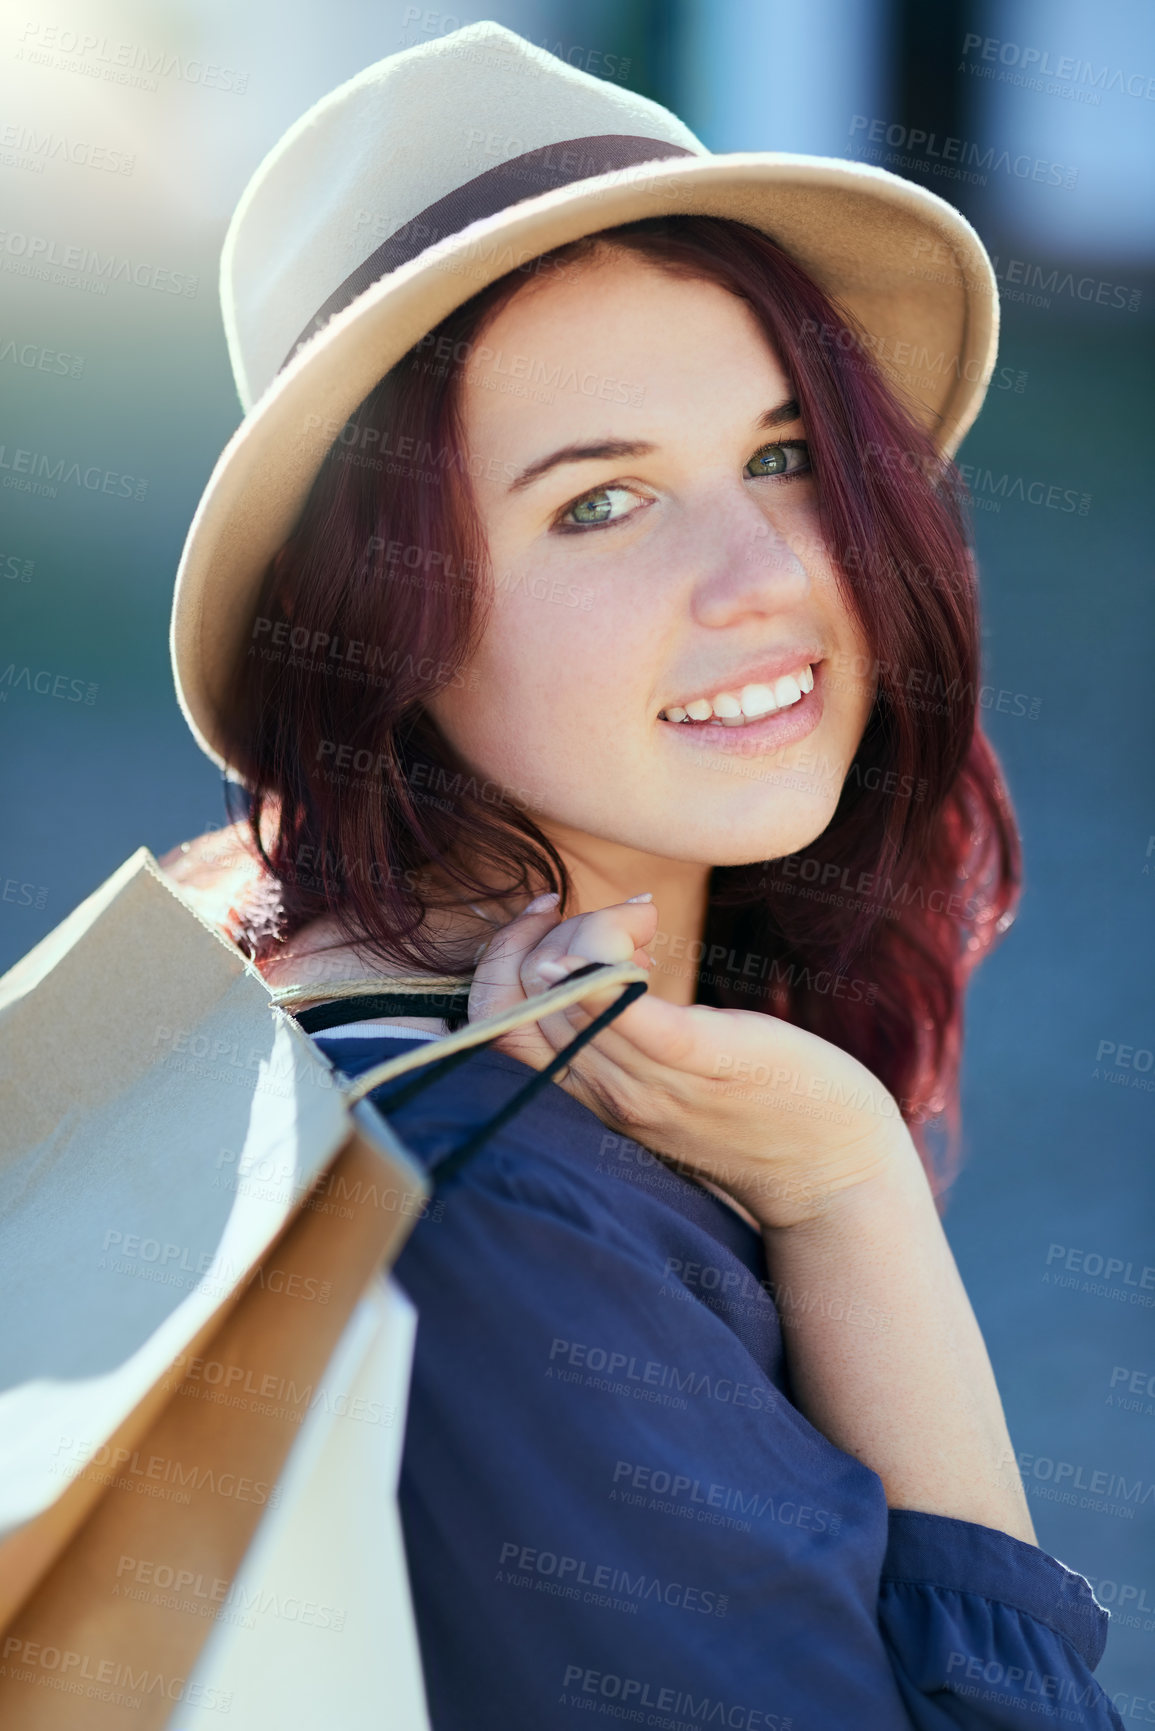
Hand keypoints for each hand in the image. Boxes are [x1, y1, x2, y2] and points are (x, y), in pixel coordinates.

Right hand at [466, 894, 914, 1228]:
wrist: (837, 1177)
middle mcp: (605, 1090)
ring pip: (558, 986)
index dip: (504, 953)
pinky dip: (607, 948)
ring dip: (592, 927)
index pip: (495, 1022)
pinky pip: (622, 1003)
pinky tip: (641, 924)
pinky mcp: (700, 1059)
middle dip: (554, 929)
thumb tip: (599, 957)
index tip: (555, 916)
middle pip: (519, 994)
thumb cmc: (760, 1112)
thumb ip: (625, 1032)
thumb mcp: (670, 1076)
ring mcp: (648, 1079)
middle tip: (624, 919)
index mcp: (592, 1093)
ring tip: (647, 923)